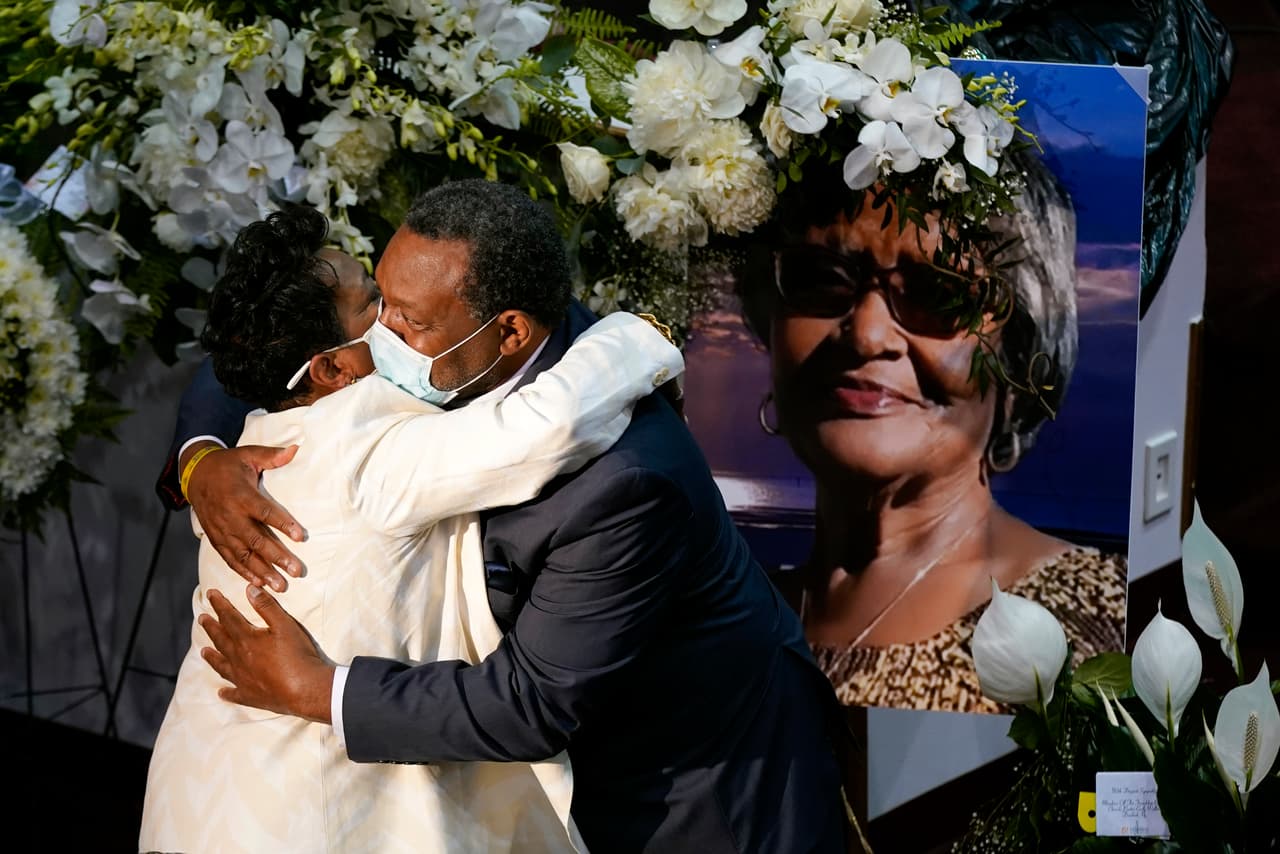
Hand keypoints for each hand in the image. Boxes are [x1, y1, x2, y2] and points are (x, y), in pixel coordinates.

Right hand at [187, 443, 305, 591]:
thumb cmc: (229, 465)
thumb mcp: (248, 454)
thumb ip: (272, 456)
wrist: (195, 475)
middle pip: (255, 540)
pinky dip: (243, 572)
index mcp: (240, 495)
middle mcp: (230, 516)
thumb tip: (296, 448)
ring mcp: (221, 530)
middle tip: (296, 571)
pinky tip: (259, 584)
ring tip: (281, 585)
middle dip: (276, 557)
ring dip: (262, 571)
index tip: (300, 537)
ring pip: (243, 555)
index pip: (265, 512)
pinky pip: (230, 559)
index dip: (283, 524)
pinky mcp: (216, 539)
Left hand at [199, 586, 333, 722]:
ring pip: (222, 666)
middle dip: (211, 627)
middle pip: (221, 640)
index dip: (219, 604)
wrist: (305, 689)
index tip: (210, 594)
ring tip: (203, 651)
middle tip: (201, 619)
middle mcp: (239, 659)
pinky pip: (234, 694)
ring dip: (212, 657)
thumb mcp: (285, 625)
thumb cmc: (297, 654)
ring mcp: (242, 679)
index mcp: (247, 639)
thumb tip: (249, 589)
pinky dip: (226, 692)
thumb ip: (266, 606)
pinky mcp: (250, 696)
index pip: (229, 617)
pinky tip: (221, 692)